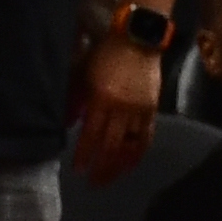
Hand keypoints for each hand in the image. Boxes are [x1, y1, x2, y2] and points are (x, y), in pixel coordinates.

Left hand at [70, 28, 158, 181]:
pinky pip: (146, 137)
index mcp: (102, 98)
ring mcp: (140, 109)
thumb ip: (75, 99)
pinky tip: (130, 164)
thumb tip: (69, 124)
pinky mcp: (152, 109)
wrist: (137, 38)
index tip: (78, 170)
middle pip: (112, 145)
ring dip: (119, 165)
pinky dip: (137, 153)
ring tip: (110, 178)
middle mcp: (122, 108)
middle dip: (102, 166)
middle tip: (93, 182)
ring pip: (130, 145)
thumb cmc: (105, 54)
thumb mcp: (83, 73)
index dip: (85, 154)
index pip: (92, 134)